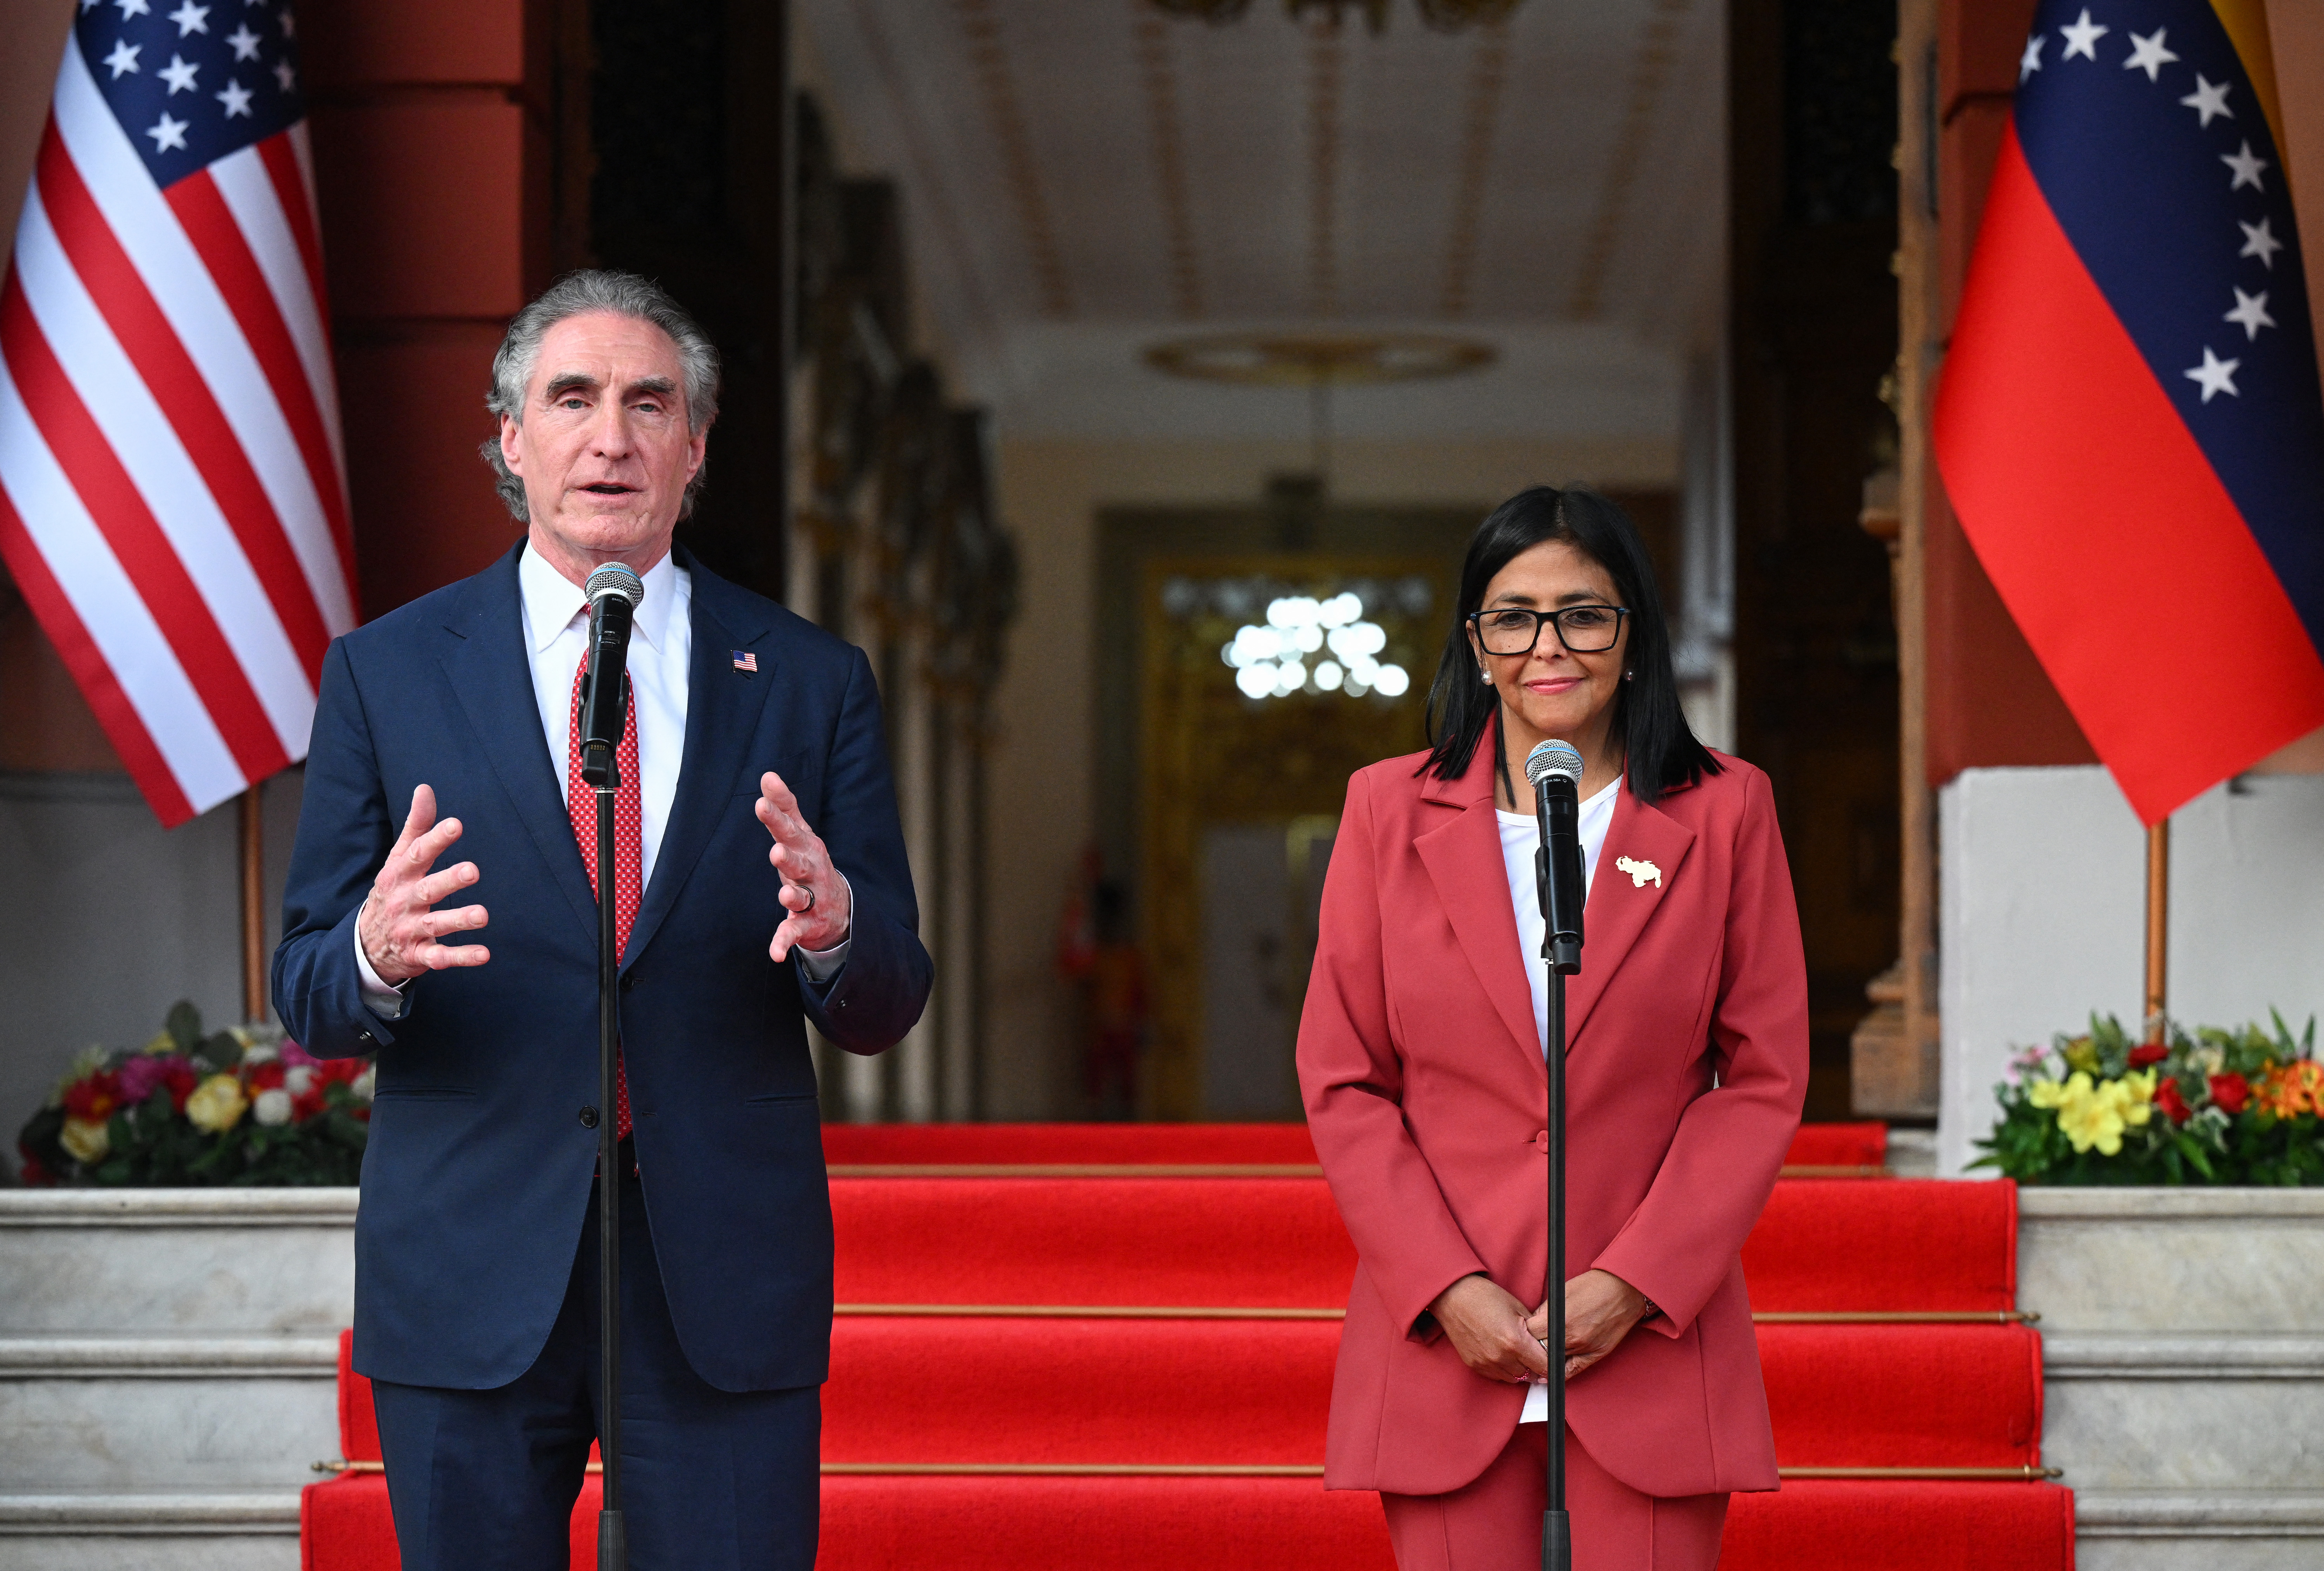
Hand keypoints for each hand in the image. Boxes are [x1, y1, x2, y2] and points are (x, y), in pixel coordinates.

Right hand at [358, 785, 489, 983]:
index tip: (456, 825)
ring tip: (482, 916)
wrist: (365, 945)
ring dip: (458, 920)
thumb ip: (415, 826)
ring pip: (434, 925)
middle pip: (427, 889)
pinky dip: (461, 957)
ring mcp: (410, 930)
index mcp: (399, 875)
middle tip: (472, 871)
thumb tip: (425, 789)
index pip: (417, 854)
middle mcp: (404, 901)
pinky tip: (484, 954)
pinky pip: (440, 957)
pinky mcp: (418, 955)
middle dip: (448, 880)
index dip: (436, 839)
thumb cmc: (392, 891)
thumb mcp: (398, 859)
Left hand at [755, 771, 851, 960]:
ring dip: (793, 896)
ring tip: (784, 895)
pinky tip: (775, 954)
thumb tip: (767, 774)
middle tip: (776, 851)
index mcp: (807, 846)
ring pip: (801, 897)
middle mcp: (812, 870)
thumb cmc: (810, 864)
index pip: (792, 825)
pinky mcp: (808, 924)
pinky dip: (785, 942)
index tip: (763, 797)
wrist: (840, 909)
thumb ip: (785, 806)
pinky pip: (795, 932)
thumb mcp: (800, 835)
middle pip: (799, 860)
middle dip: (789, 856)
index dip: (779, 813)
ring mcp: (812, 898)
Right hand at [1428, 1274, 1549, 1384]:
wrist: (1454, 1297)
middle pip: (1530, 1375)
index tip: (1553, 1358)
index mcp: (1515, 1342)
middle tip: (1534, 1352)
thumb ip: (1534, 1331)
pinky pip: (1497, 1376)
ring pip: (1514, 1379)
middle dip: (1536, 1366)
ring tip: (1517, 1352)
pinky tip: (1501, 1353)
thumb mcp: (1518, 1308)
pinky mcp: (1475, 1365)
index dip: (1551, 1362)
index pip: (1545, 1366)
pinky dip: (1503, 1369)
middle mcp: (1501, 1357)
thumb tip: (1546, 1344)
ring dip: (1520, 1369)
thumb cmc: (1485, 1297)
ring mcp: (1486, 1363)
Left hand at [1526, 1269, 1649, 1381]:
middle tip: (1528, 1342)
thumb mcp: (1561, 1293)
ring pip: (1553, 1361)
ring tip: (1537, 1354)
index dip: (1523, 1331)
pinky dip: (1559, 1374)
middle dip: (1531, 1345)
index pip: (1529, 1334)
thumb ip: (1544, 1311)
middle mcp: (1570, 1337)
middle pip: (1539, 1349)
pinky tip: (1548, 1376)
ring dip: (1544, 1357)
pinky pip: (1573, 1371)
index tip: (1522, 1330)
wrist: (1623, 1290)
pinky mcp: (1595, 1355)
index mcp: (1559, 1319)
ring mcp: (1584, 1348)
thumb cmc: (1593, 1286)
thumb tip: (1531, 1324)